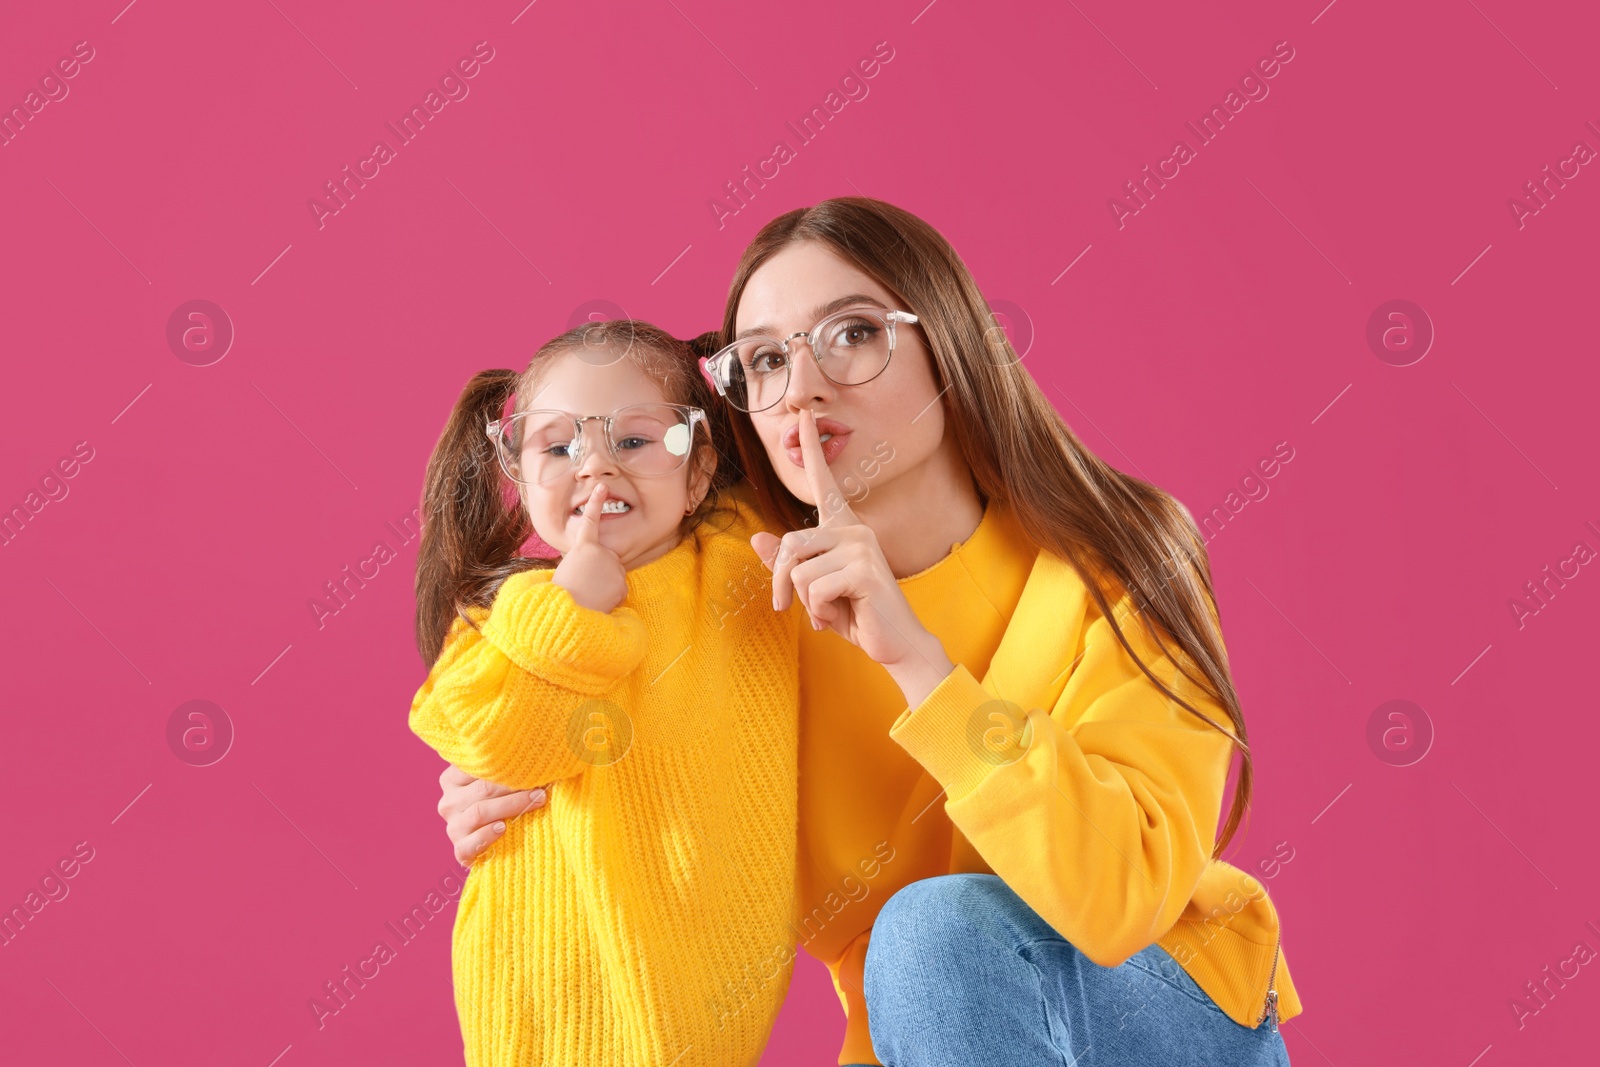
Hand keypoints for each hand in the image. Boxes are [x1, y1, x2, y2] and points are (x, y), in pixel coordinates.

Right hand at [438, 764, 547, 865]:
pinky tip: (503, 828)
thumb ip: (503, 770)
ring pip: (479, 812)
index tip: (530, 766)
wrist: (497, 845)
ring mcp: (453, 828)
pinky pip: (470, 843)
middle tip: (540, 787)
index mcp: (451, 780)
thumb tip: (531, 753)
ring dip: (511, 806)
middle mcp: (448, 803)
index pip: (476, 768)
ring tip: (535, 801)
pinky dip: (487, 835)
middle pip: (482, 790)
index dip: (505, 767)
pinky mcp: (459, 850)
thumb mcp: (497, 784)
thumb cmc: (501, 803)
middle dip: (514, 787)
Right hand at [553, 483, 627, 613]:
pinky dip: (613, 599)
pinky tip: (600, 602)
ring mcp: (612, 565)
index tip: (602, 487)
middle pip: (609, 561)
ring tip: (591, 595)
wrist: (564, 612)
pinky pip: (621, 591)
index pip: (589, 521)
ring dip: (606, 588)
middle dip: (602, 575)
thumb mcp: (569, 570)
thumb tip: (598, 572)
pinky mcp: (621, 580)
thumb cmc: (562, 594)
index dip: (595, 503)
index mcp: (582, 547)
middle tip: (586, 586)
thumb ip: (585, 563)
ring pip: (615, 577)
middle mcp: (600, 551)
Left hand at [751, 409, 954, 703]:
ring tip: (826, 610)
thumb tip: (756, 537)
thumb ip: (786, 564)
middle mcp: (854, 529)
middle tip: (786, 606)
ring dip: (803, 601)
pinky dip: (817, 611)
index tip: (802, 415)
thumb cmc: (855, 614)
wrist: (895, 644)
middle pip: (788, 544)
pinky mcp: (864, 569)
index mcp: (843, 528)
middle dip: (779, 582)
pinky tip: (838, 615)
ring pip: (797, 570)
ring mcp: (861, 546)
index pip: (823, 483)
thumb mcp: (813, 589)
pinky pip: (813, 588)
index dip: (813, 448)